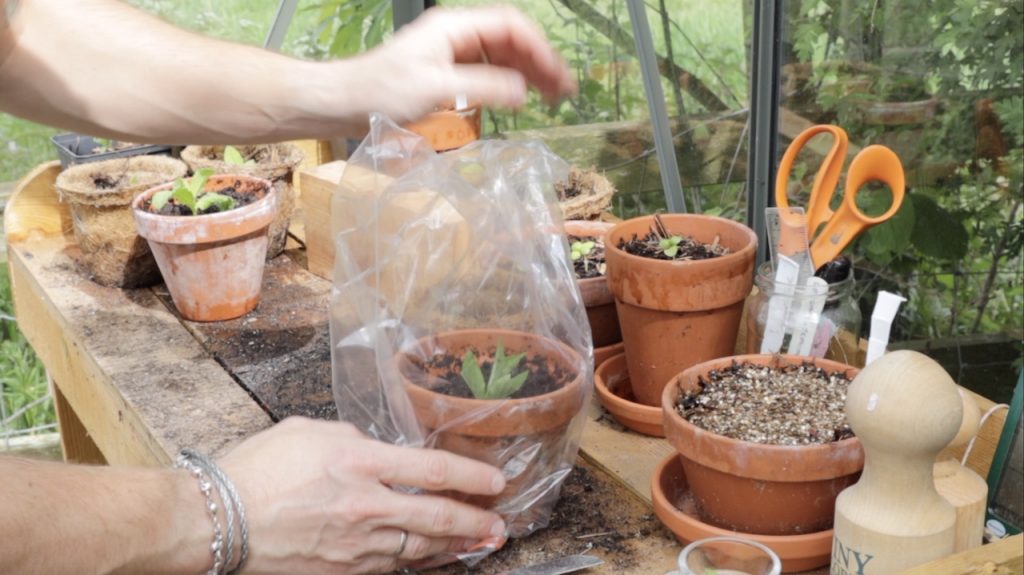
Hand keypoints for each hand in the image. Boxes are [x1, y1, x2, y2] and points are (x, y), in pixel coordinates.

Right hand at [218, 417, 506, 574]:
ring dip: (457, 546)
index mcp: (357, 462)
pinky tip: (435, 560)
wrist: (215, 522)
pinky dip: (420, 563)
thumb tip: (379, 452)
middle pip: (437, 516)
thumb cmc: (257, 470)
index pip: (432, 469)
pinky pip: (392, 567)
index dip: (471, 475)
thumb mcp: (309, 432)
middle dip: (476, 520)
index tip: (497, 480)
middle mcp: (365, 506)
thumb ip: (353, 440)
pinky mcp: (342, 571)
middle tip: (503, 522)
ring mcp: (355, 545)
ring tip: (485, 543)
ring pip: (420, 548)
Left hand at [346, 5, 576, 124]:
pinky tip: (520, 99)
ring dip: (528, 74)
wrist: (342, 102)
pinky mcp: (445, 72)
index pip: (510, 26)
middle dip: (539, 62)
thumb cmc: (381, 92)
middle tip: (564, 92)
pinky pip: (487, 71)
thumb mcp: (437, 89)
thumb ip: (485, 86)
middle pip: (510, 40)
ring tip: (551, 98)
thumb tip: (524, 91)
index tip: (557, 76)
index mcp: (454, 27)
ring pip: (501, 56)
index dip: (539, 49)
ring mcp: (451, 52)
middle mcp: (456, 34)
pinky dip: (507, 83)